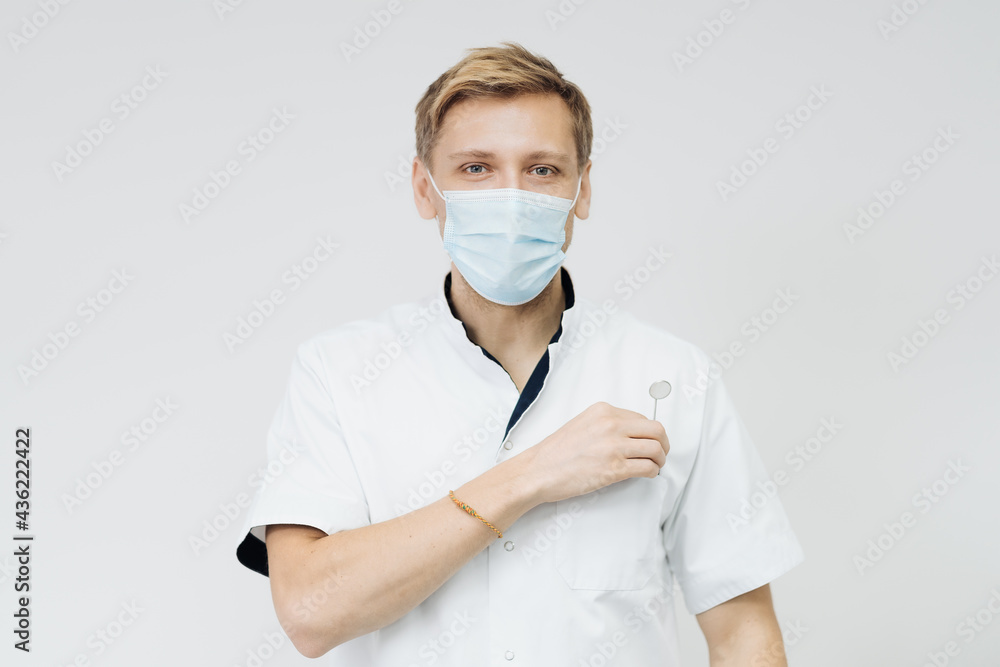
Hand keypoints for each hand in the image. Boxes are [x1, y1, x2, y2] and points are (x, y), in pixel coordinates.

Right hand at [524, 401, 668, 504]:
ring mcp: (613, 446)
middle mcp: (611, 425)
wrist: (539, 470)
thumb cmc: (556, 452)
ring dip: (660, 460)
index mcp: (603, 411)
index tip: (650, 440)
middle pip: (656, 430)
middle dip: (663, 443)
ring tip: (655, 465)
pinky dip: (653, 472)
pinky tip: (647, 474)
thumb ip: (607, 424)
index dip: (650, 432)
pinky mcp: (614, 468)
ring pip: (656, 449)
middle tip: (661, 453)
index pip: (642, 417)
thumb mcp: (583, 424)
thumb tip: (631, 433)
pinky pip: (647, 468)